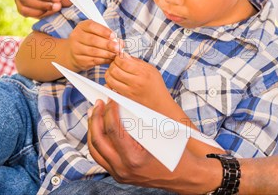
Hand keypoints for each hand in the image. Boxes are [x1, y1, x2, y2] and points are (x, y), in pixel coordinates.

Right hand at [67, 20, 116, 71]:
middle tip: (117, 47)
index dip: (103, 31)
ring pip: (93, 52)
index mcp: (82, 26)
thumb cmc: (89, 40)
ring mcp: (76, 49)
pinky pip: (93, 60)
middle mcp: (76, 36)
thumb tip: (120, 43)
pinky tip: (110, 59)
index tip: (113, 35)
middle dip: (107, 44)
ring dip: (107, 53)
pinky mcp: (79, 60)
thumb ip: (107, 35)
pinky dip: (104, 60)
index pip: (91, 26)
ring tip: (115, 54)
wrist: (74, 52)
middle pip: (93, 40)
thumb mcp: (96, 33)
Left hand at [87, 100, 215, 193]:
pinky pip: (101, 157)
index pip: (114, 130)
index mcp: (134, 158)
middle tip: (98, 103)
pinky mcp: (119, 175)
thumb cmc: (177, 155)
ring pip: (95, 150)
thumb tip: (123, 106)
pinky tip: (99, 129)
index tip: (111, 99)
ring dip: (93, 129)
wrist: (185, 177)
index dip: (110, 111)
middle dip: (96, 118)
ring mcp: (119, 174)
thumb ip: (141, 122)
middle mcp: (123, 169)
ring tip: (94, 113)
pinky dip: (98, 141)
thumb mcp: (161, 135)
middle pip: (98, 140)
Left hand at [105, 45, 172, 112]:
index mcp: (142, 72)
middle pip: (115, 70)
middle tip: (115, 64)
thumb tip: (123, 55)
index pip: (123, 62)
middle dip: (112, 65)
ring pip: (110, 79)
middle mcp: (136, 82)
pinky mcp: (125, 97)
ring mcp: (130, 91)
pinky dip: (109, 83)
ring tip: (113, 71)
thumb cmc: (156, 84)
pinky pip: (112, 88)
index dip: (117, 58)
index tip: (119, 57)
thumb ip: (136, 61)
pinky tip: (113, 80)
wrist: (159, 101)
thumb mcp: (150, 69)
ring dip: (109, 73)